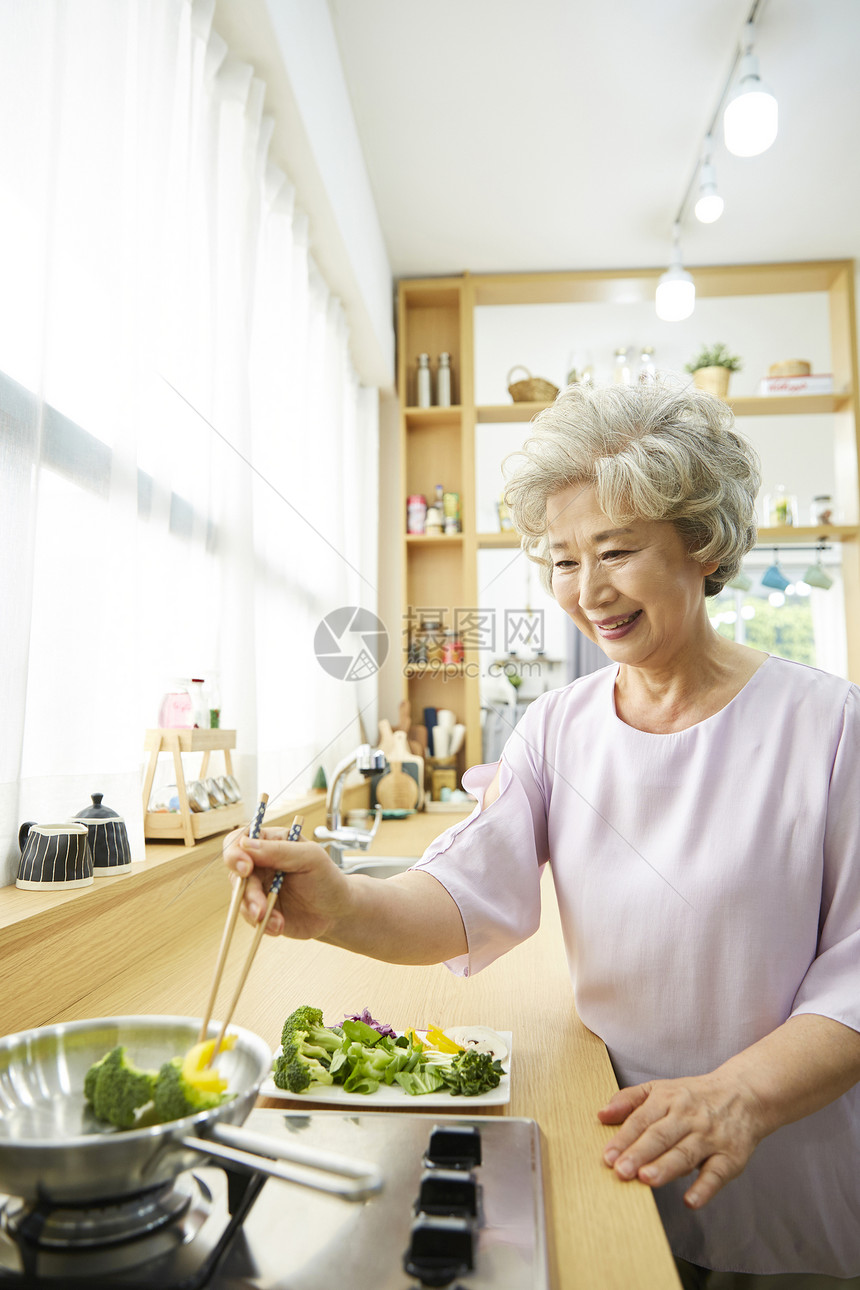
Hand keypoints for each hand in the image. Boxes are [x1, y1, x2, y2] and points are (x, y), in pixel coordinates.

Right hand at [222, 827, 352, 940]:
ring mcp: (258, 888)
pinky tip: (280, 925)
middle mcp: (260, 865)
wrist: (337, 912)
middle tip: (259, 906)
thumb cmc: (327, 879)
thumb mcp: (311, 858)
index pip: (240, 840)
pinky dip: (263, 924)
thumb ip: (280, 850)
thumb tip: (246, 844)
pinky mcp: (260, 910)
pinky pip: (250, 918)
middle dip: (247, 892)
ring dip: (254, 911)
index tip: (245, 867)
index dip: (235, 853)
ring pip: (239, 898)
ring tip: (276, 920)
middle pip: (236, 873)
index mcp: (270, 843)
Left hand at [597, 1072, 765, 1209]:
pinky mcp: (730, 1157)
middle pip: (661, 1136)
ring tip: (646, 1179)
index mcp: (668, 1099)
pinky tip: (691, 1200)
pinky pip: (717, 1174)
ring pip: (685, 1153)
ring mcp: (710, 1137)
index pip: (642, 1119)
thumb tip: (601, 1115)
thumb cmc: (694, 1097)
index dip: (624, 1138)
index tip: (607, 1156)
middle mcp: (688, 1117)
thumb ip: (629, 1100)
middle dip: (640, 1153)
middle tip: (621, 1170)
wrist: (745, 1094)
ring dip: (665, 1167)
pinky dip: (704, 1188)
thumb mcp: (660, 1089)